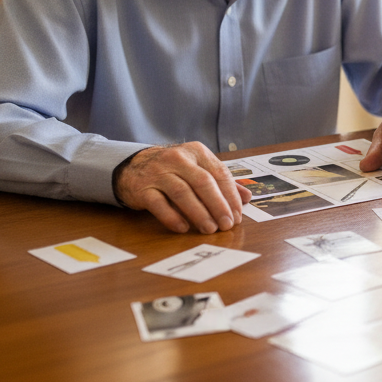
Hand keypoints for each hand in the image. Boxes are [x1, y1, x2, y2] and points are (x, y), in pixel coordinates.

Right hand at [114, 142, 250, 233]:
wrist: (133, 167)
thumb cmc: (174, 171)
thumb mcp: (198, 169)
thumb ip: (222, 182)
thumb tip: (247, 197)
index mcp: (196, 152)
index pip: (219, 173)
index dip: (231, 196)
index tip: (237, 215)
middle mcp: (177, 159)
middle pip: (203, 182)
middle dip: (218, 205)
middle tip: (227, 224)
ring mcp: (158, 172)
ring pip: (182, 193)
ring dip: (199, 213)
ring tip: (210, 229)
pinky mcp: (142, 188)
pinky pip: (159, 204)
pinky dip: (172, 217)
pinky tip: (184, 228)